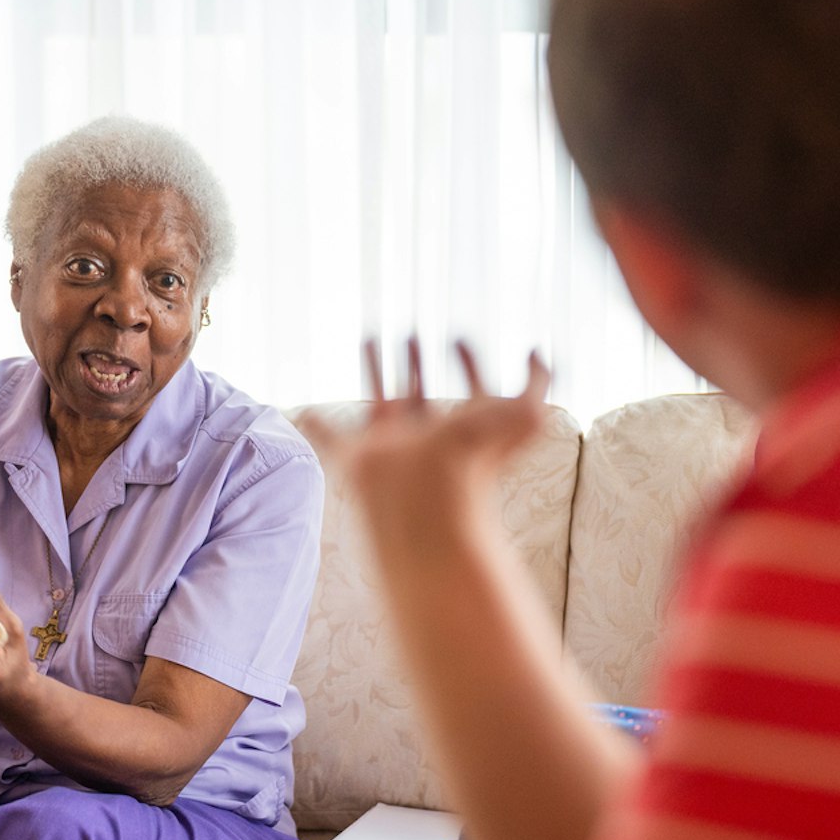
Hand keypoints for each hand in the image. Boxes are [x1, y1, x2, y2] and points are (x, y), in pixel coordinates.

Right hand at [304, 337, 550, 537]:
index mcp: (460, 429)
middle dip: (416, 361)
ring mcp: (387, 446)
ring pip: (378, 398)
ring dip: (373, 367)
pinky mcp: (355, 457)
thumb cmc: (476, 467)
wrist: (429, 505)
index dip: (469, 363)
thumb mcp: (523, 419)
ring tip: (369, 339)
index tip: (460, 338)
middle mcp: (423, 436)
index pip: (467, 389)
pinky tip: (301, 408)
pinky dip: (314, 424)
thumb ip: (538, 383)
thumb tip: (535, 350)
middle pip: (419, 391)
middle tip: (412, 334)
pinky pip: (329, 437)